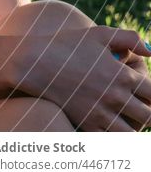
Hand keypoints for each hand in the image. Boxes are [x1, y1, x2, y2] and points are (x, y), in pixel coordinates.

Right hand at [12, 26, 150, 130]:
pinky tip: (112, 127)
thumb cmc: (65, 44)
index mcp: (123, 76)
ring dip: (134, 126)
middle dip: (149, 112)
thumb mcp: (98, 33)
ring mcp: (100, 113)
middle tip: (141, 108)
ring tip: (129, 120)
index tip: (147, 93)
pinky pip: (110, 138)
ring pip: (132, 132)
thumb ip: (129, 38)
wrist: (33, 63)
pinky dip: (116, 135)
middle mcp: (116, 97)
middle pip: (149, 116)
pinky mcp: (85, 123)